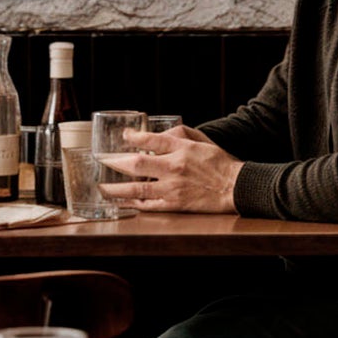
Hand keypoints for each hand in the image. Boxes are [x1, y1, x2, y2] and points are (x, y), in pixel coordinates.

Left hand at [96, 126, 240, 211]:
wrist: (236, 186)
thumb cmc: (218, 162)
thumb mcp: (200, 139)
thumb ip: (178, 134)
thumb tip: (156, 133)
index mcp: (181, 149)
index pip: (150, 139)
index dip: (133, 137)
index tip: (123, 136)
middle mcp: (174, 168)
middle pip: (137, 163)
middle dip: (116, 162)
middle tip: (102, 161)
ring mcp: (173, 188)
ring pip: (138, 188)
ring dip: (117, 188)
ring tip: (102, 187)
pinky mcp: (176, 205)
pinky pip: (150, 205)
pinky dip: (134, 203)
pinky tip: (123, 201)